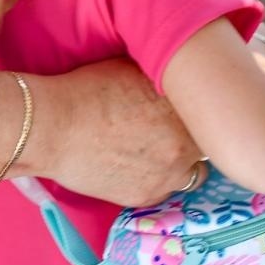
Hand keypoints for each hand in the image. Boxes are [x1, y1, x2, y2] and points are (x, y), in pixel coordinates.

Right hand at [26, 59, 200, 207]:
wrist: (53, 127)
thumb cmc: (87, 90)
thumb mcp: (132, 68)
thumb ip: (164, 78)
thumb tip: (177, 75)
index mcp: (184, 108)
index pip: (211, 114)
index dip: (198, 109)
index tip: (184, 106)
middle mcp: (185, 144)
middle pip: (206, 145)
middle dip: (192, 136)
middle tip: (171, 128)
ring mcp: (168, 174)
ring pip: (193, 173)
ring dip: (181, 161)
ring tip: (157, 150)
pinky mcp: (147, 196)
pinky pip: (166, 189)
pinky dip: (157, 178)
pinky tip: (137, 165)